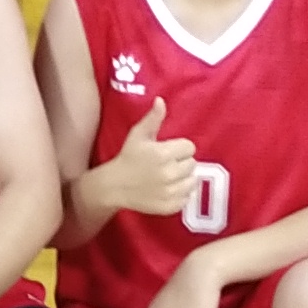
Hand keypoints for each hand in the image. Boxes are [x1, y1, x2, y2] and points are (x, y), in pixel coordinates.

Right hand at [74, 100, 196, 222]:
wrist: (115, 186)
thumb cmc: (128, 157)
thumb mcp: (138, 135)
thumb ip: (153, 118)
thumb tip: (161, 100)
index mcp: (163, 154)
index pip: (190, 147)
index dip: (180, 148)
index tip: (168, 151)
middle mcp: (169, 173)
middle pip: (192, 164)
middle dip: (181, 162)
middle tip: (166, 164)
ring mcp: (170, 192)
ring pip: (192, 181)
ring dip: (183, 178)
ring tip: (169, 176)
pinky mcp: (170, 206)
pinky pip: (187, 197)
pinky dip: (180, 194)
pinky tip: (167, 189)